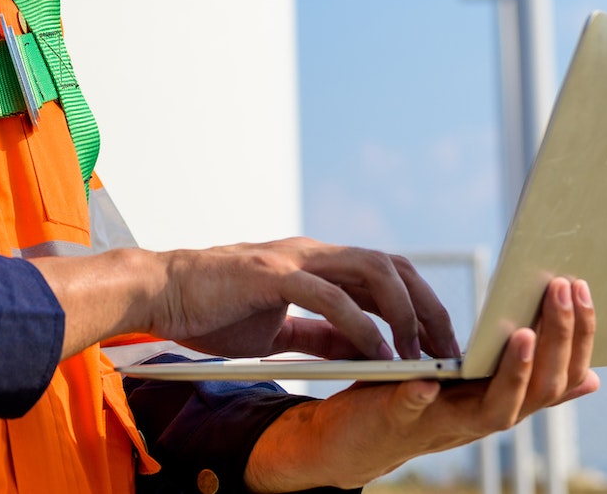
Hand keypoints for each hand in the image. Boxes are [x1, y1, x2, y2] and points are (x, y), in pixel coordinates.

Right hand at [157, 240, 458, 362]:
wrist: (159, 293)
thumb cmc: (213, 310)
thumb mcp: (278, 329)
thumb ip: (319, 335)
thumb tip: (363, 351)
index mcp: (315, 264)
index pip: (385, 274)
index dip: (419, 306)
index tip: (439, 346)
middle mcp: (312, 254)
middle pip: (392, 266)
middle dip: (427, 307)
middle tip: (446, 351)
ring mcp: (293, 260)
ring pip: (371, 271)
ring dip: (402, 312)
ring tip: (415, 353)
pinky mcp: (270, 275)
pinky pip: (328, 296)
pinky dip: (359, 324)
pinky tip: (376, 353)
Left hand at [243, 276, 600, 493]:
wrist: (352, 440)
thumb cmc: (419, 402)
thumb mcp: (476, 388)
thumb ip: (526, 380)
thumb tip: (593, 377)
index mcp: (504, 401)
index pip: (561, 377)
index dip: (578, 337)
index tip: (583, 288)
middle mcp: (483, 419)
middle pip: (539, 392)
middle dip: (558, 341)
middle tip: (563, 290)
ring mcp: (443, 425)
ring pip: (494, 411)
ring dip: (514, 374)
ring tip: (524, 335)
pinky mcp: (397, 422)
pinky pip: (412, 412)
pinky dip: (421, 398)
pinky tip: (425, 379)